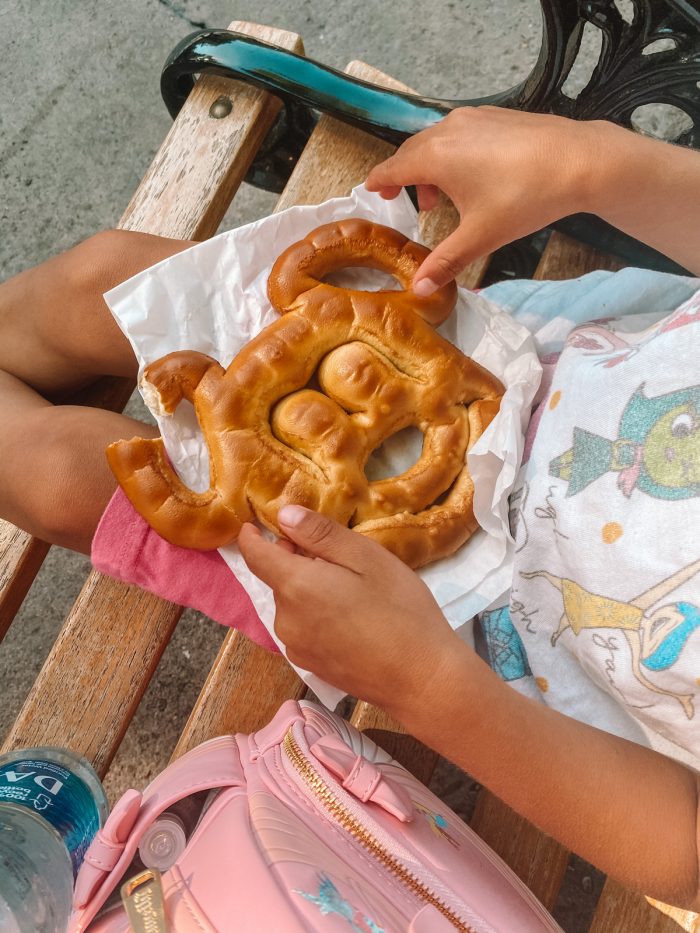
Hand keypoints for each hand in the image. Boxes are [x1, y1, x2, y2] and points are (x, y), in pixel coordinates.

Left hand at [237, 505, 459, 711]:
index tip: (253, 523)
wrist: (421, 679)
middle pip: (279, 579)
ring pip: (292, 604)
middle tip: (337, 553)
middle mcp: (285, 620)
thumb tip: (284, 515)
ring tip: (352, 586)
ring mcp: (297, 648)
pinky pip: (303, 627)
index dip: (251, 537)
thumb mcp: (367, 557)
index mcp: (295, 587)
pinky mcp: (311, 666)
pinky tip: (351, 616)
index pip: (255, 556)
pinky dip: (316, 613)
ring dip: (309, 588)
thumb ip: (321, 534)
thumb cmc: (400, 610)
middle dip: (297, 560)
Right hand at [365, 106, 604, 291]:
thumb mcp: (480, 236)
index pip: (392, 168)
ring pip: (436, 140)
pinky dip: (453, 153)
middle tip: (408, 202)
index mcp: (435, 157)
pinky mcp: (495, 115)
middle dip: (405, 177)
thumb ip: (444, 262)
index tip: (370, 191)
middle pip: (411, 152)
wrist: (579, 161)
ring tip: (444, 197)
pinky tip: (474, 176)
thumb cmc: (525, 197)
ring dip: (431, 167)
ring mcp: (473, 118)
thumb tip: (419, 290)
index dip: (378, 182)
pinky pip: (459, 132)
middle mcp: (447, 129)